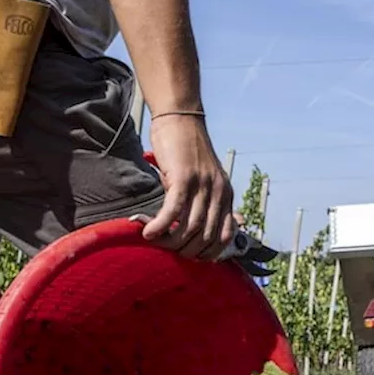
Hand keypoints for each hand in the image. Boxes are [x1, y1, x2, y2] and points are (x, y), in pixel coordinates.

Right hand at [142, 114, 235, 259]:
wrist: (181, 119)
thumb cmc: (188, 151)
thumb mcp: (205, 179)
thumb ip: (205, 202)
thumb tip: (196, 229)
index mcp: (226, 195)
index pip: (224, 237)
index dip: (206, 253)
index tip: (188, 256)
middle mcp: (218, 193)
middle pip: (204, 237)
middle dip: (183, 250)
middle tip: (164, 249)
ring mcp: (202, 186)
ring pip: (189, 228)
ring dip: (168, 241)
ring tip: (153, 241)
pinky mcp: (183, 178)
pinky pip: (173, 211)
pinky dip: (160, 226)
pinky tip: (147, 232)